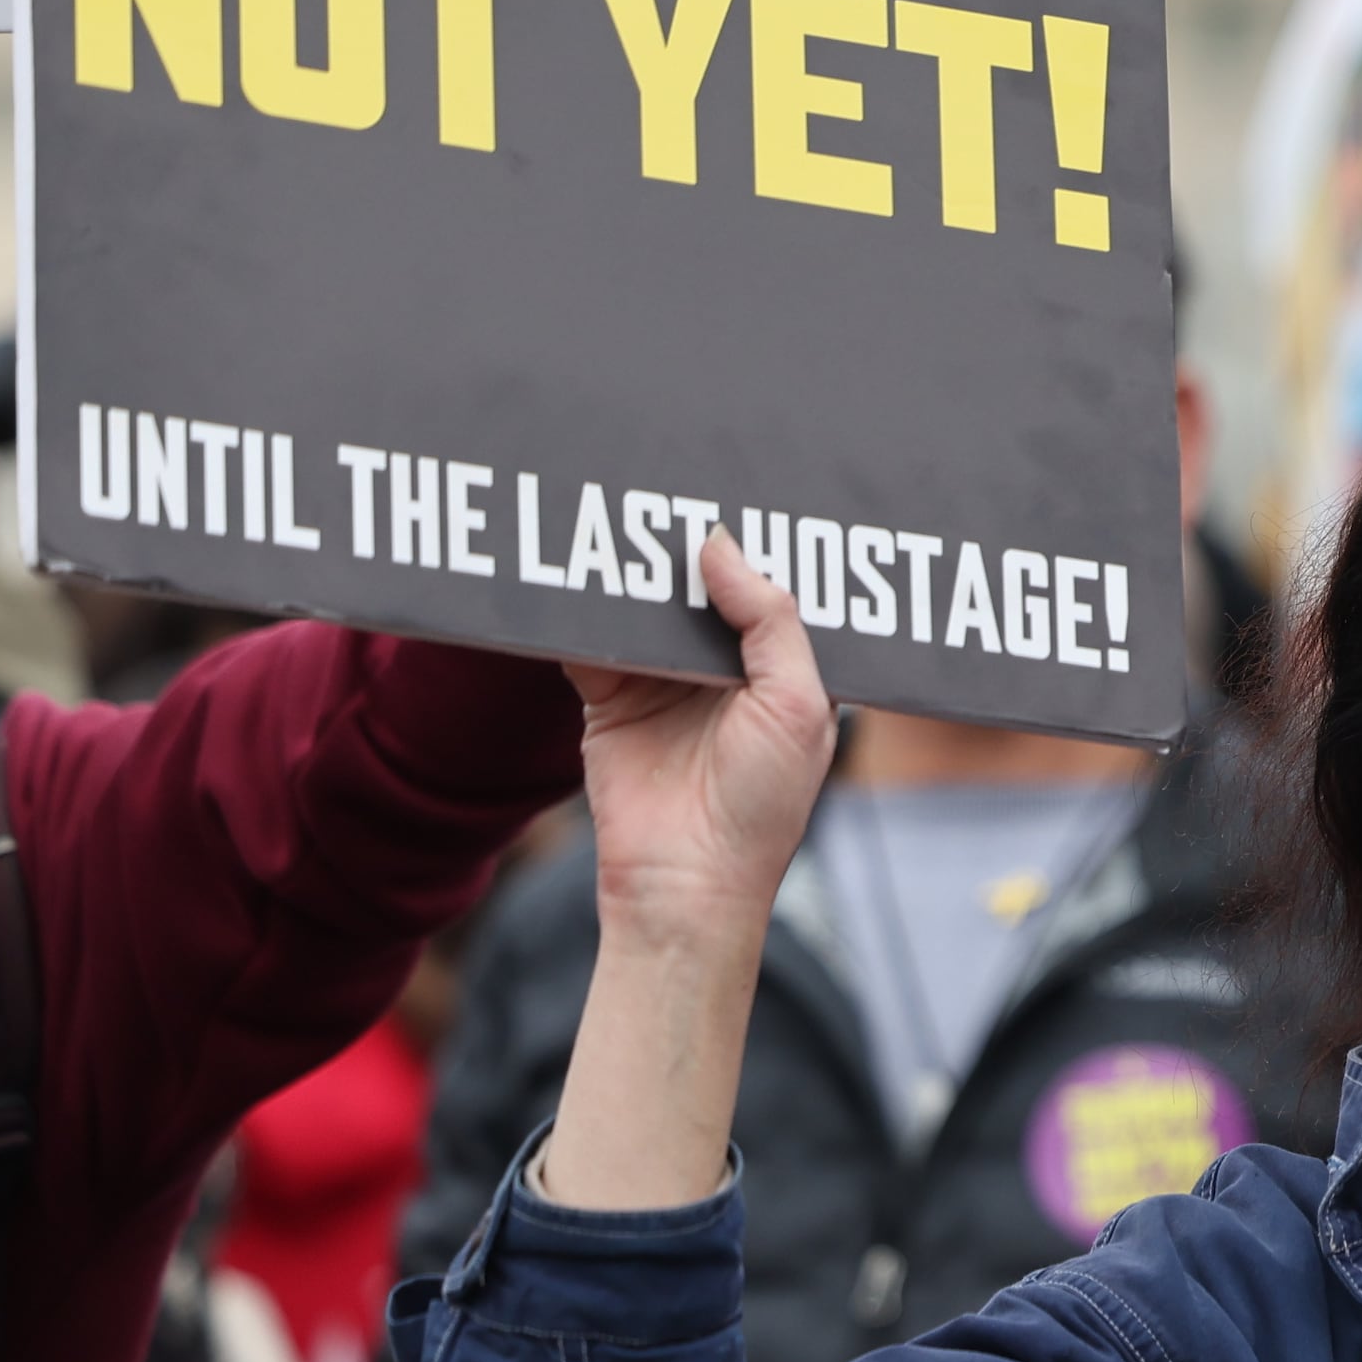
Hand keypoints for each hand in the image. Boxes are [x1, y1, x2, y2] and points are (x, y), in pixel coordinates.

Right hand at [536, 536, 837, 1210]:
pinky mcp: (606, 697)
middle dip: (679, 538)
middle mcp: (722, 663)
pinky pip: (587, 638)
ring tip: (611, 502)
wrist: (684, 888)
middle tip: (660, 473)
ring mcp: (661, 678)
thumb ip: (769, 619)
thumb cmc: (760, 808)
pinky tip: (566, 563)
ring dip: (627, 563)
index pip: (766, 582)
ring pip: (642, 600)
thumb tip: (721, 544)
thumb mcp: (795, 706)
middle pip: (698, 582)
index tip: (734, 477)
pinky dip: (574, 605)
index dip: (753, 537)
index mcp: (779, 663)